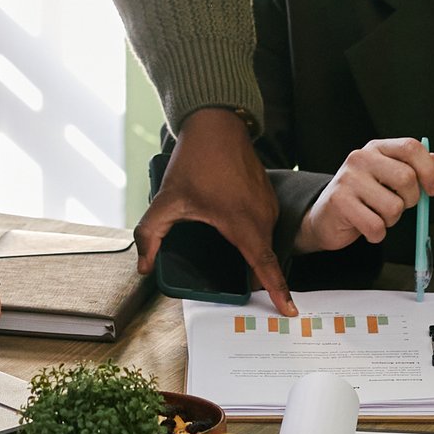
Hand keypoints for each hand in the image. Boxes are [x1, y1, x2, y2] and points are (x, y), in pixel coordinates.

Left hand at [135, 104, 293, 314]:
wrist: (217, 123)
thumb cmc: (196, 159)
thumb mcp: (167, 200)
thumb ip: (150, 235)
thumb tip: (144, 265)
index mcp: (242, 222)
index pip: (265, 264)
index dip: (277, 290)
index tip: (288, 310)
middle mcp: (262, 215)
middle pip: (263, 257)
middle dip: (258, 278)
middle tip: (245, 293)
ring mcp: (268, 204)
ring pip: (263, 241)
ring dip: (254, 255)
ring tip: (237, 267)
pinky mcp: (267, 196)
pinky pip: (264, 225)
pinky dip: (253, 236)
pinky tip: (234, 235)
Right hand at [296, 135, 433, 257]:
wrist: (326, 217)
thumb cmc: (363, 198)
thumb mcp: (390, 179)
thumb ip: (416, 170)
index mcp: (377, 149)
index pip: (410, 148)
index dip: (429, 170)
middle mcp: (361, 158)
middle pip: (406, 178)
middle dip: (411, 200)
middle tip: (400, 206)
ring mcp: (348, 179)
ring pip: (393, 207)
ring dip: (391, 220)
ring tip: (378, 215)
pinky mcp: (339, 201)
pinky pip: (375, 226)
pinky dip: (377, 234)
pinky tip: (367, 228)